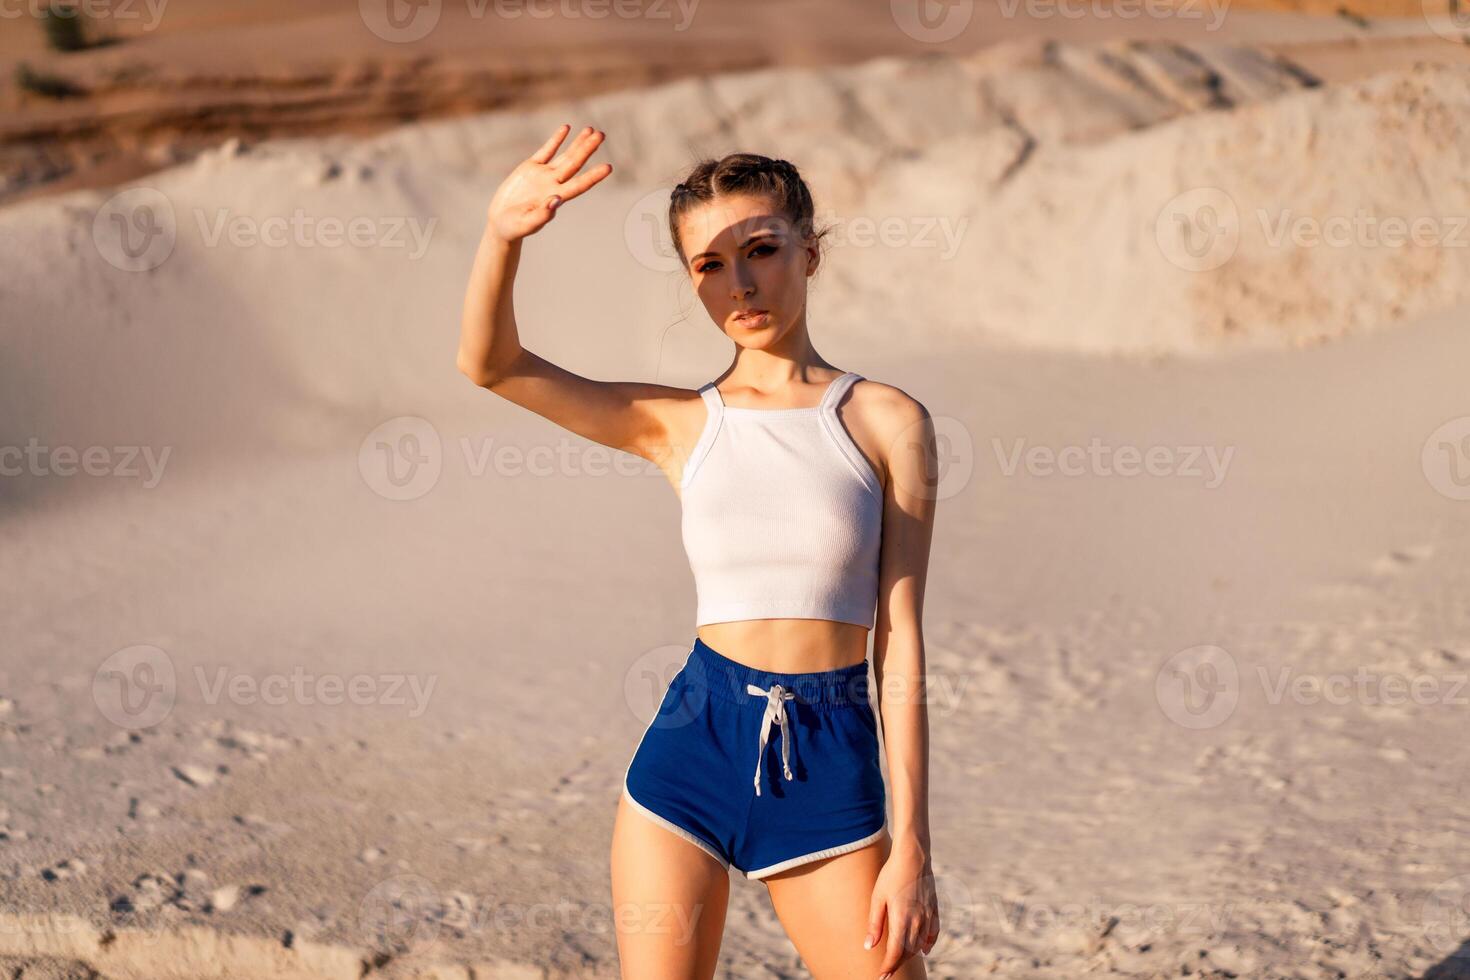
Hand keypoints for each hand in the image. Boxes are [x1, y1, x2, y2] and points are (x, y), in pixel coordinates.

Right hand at [486, 124, 612, 242]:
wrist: (501, 221)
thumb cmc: (514, 227)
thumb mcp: (526, 224)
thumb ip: (542, 215)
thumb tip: (556, 200)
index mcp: (556, 198)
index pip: (580, 185)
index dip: (594, 176)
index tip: (608, 167)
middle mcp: (553, 184)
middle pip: (575, 164)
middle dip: (587, 149)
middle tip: (601, 135)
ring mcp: (544, 174)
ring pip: (565, 155)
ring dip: (578, 143)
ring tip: (592, 130)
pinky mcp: (530, 167)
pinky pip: (547, 150)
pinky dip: (556, 139)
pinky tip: (567, 128)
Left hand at [864, 841, 939, 978]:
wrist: (913, 857)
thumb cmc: (891, 875)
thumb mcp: (877, 898)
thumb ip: (874, 924)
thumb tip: (869, 947)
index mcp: (901, 919)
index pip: (896, 952)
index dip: (888, 966)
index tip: (881, 976)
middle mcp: (917, 921)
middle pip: (908, 951)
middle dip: (897, 963)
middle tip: (886, 972)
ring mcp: (927, 915)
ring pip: (920, 944)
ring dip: (909, 955)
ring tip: (899, 960)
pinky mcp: (934, 909)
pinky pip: (933, 933)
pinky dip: (929, 943)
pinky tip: (925, 950)